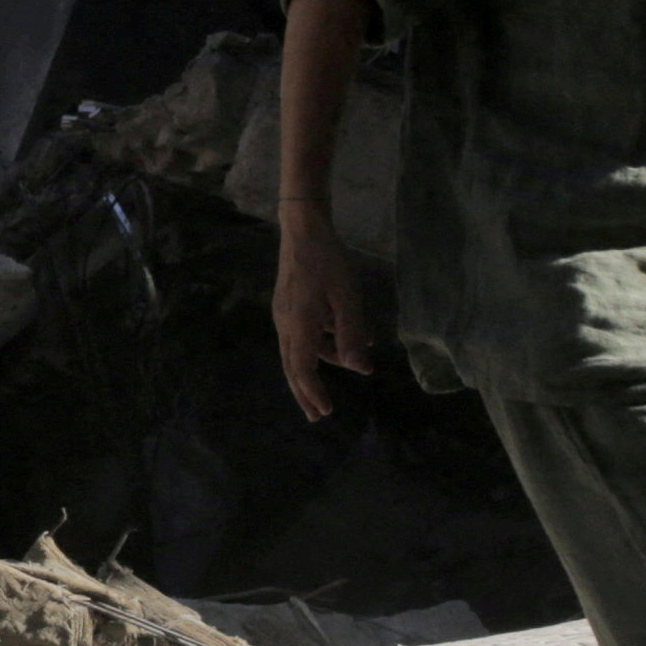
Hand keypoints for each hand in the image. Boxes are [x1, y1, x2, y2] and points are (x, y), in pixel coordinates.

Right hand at [275, 219, 380, 421]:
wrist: (303, 228)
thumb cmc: (328, 260)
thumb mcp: (347, 296)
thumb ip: (352, 333)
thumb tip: (360, 368)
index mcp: (299, 324)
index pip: (302, 368)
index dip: (313, 392)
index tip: (327, 411)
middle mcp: (286, 323)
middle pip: (292, 367)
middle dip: (306, 392)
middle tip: (317, 416)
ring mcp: (285, 313)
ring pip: (299, 350)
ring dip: (323, 362)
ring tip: (352, 364)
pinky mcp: (289, 304)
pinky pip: (304, 333)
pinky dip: (323, 342)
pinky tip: (347, 337)